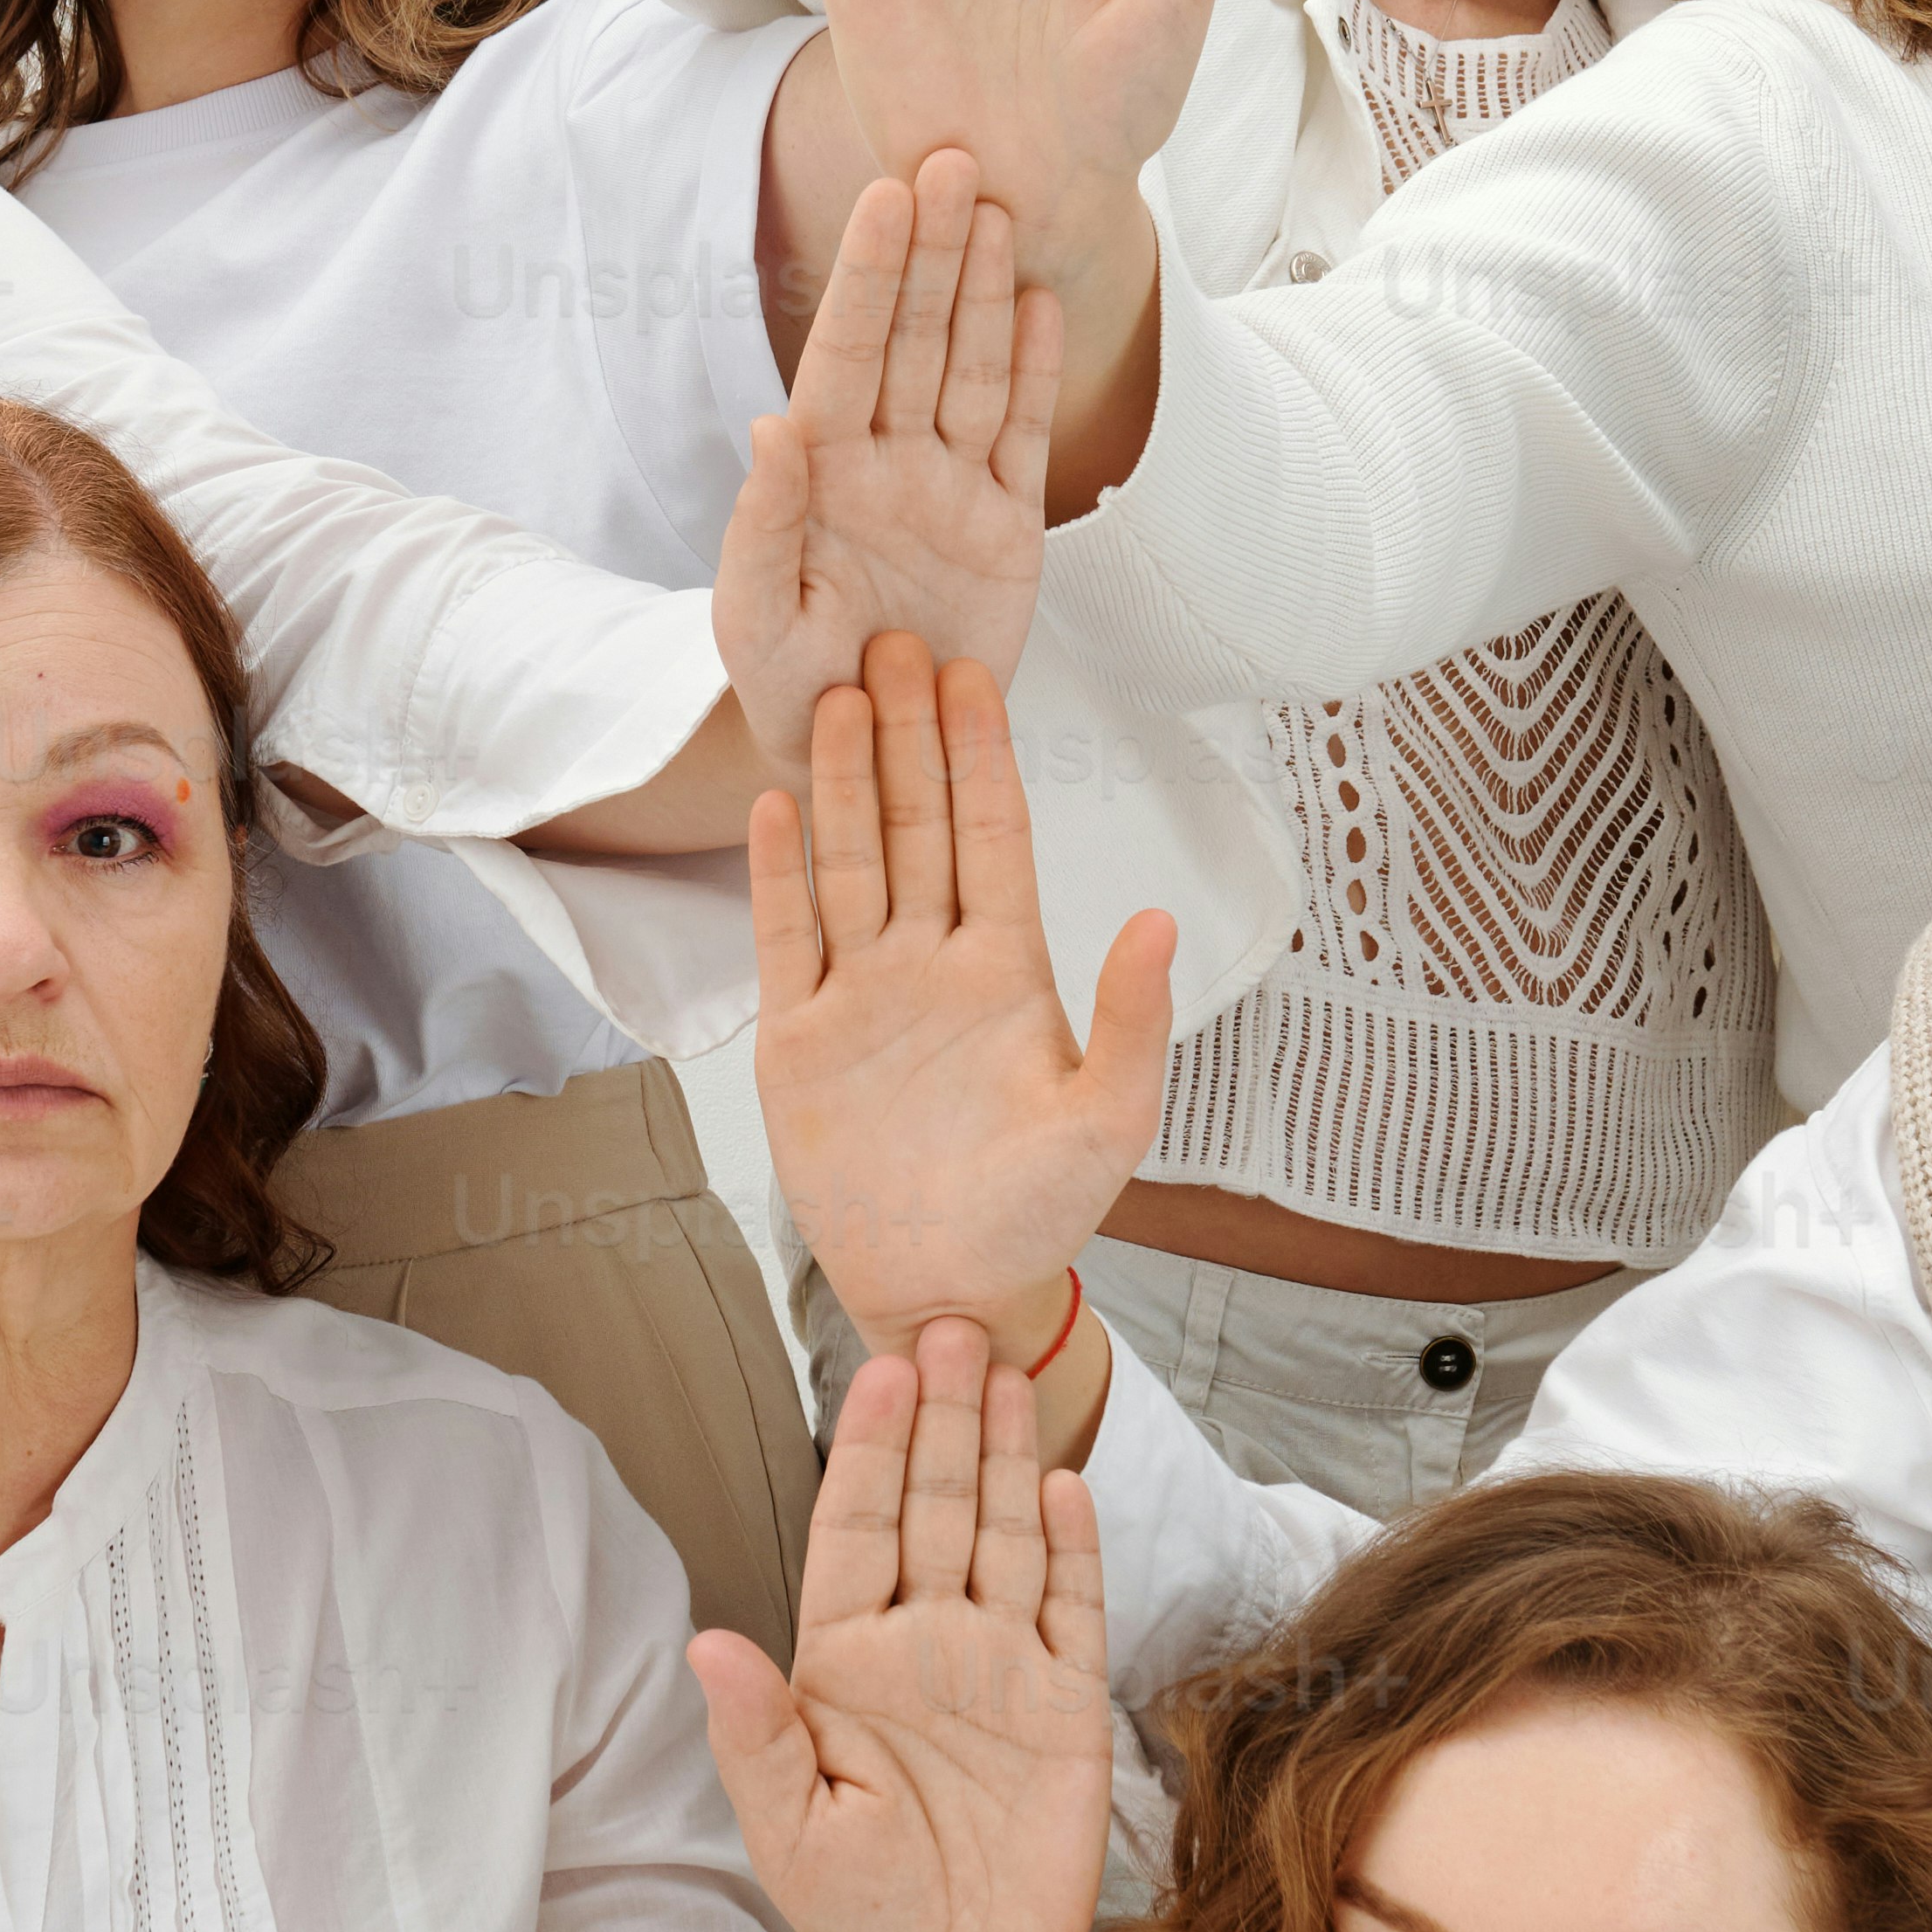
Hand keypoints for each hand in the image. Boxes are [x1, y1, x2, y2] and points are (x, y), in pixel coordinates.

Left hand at [693, 1315, 1114, 1931]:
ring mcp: (999, 1667)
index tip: (879, 1369)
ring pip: (1001, 1534)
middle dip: (941, 1418)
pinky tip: (1063, 1484)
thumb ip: (755, 1734)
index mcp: (844, 1662)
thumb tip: (707, 1643)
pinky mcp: (1065, 1705)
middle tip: (952, 1326)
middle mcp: (924, 1645)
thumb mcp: (789, 1830)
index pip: (856, 1530)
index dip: (868, 1448)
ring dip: (1003, 1456)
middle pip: (933, 1507)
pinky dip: (1071, 1546)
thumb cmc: (856, 1915)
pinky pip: (1071, 1606)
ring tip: (1007, 1372)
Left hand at [714, 152, 1057, 759]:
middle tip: (955, 158)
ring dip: (986, 291)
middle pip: (916, 339)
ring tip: (1002, 210)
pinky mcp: (1006, 527)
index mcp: (821, 472)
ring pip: (974, 370)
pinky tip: (1043, 305)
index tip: (890, 196)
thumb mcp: (755, 621)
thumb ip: (760, 528)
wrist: (862, 755)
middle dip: (933, 251)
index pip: (848, 355)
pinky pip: (1023, 436)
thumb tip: (770, 427)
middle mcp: (887, 461)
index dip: (872, 277)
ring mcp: (949, 488)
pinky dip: (1035, 372)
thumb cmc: (788, 688)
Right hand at [753, 638, 1171, 1373]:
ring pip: (849, 863)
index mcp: (1009, 970)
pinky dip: (779, 874)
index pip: (993, 838)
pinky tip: (773, 807)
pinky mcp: (801, 1038)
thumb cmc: (1039, 1212)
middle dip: (903, 736)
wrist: (950, 1288)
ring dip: (840, 784)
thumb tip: (1158, 920)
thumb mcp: (1109, 1122)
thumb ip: (1131, 1020)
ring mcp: (862, 993)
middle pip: (915, 826)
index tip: (967, 677)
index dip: (979, 757)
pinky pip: (787, 937)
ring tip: (830, 699)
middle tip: (888, 642)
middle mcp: (931, 963)